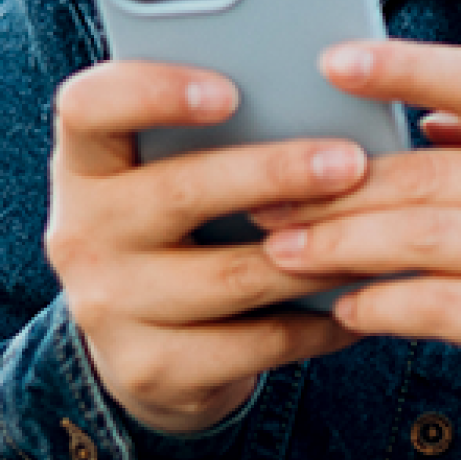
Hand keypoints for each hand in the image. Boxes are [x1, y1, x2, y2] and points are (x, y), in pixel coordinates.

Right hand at [44, 61, 372, 434]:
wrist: (144, 352)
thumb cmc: (181, 231)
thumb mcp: (169, 175)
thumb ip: (217, 133)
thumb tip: (327, 95)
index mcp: (85, 163)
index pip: (89, 108)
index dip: (152, 93)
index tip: (229, 91)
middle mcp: (81, 232)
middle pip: (181, 191)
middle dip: (276, 173)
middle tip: (350, 162)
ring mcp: (109, 307)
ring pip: (233, 275)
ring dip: (318, 254)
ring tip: (379, 232)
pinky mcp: (151, 368)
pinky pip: (256, 342)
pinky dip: (319, 322)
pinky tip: (362, 301)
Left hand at [251, 41, 460, 439]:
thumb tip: (425, 115)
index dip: (405, 66)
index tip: (331, 61)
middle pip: (428, 177)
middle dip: (336, 190)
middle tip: (265, 199)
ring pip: (424, 239)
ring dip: (342, 247)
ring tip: (285, 255)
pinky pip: (445, 308)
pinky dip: (384, 306)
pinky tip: (346, 311)